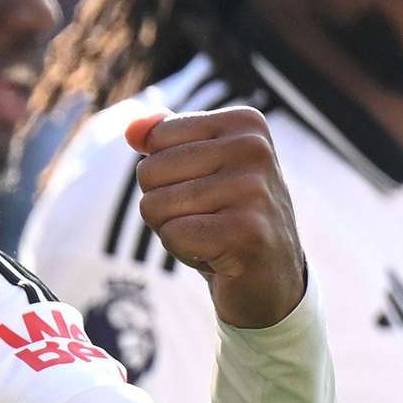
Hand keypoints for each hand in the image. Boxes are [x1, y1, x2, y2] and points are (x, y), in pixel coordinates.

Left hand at [129, 107, 307, 328]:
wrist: (272, 280)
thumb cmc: (227, 219)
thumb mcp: (198, 169)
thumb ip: (163, 139)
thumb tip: (131, 130)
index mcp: (245, 123)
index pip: (157, 138)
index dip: (165, 174)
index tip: (205, 191)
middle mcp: (254, 149)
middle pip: (149, 171)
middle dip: (165, 205)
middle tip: (207, 220)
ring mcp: (253, 189)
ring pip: (155, 205)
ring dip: (174, 231)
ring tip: (213, 236)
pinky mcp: (245, 232)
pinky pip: (172, 235)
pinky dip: (184, 252)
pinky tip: (219, 256)